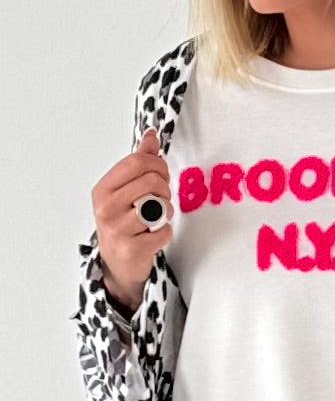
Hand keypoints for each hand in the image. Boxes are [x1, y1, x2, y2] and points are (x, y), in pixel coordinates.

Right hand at [92, 127, 173, 306]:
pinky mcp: (132, 249)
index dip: (157, 164)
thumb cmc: (122, 224)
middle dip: (164, 188)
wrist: (117, 264)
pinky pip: (164, 230)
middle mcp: (107, 208)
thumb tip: (150, 136)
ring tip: (155, 217)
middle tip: (159, 199)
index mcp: (103, 189)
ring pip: (160, 205)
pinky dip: (164, 232)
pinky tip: (153, 235)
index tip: (160, 173)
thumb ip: (138, 163)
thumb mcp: (124, 191)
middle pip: (152, 181)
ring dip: (165, 211)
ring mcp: (118, 229)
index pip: (137, 162)